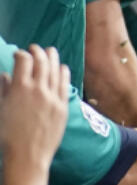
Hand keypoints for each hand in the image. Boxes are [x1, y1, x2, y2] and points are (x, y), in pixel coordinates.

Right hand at [0, 46, 69, 179]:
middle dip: (37, 51)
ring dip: (52, 57)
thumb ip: (3, 89)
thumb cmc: (8, 135)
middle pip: (41, 61)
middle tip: (34, 48)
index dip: (21, 54)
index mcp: (20, 89)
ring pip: (55, 70)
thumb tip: (4, 74)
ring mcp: (53, 97)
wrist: (27, 155)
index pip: (24, 61)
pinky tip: (62, 67)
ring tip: (50, 51)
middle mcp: (38, 89)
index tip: (19, 54)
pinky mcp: (63, 105)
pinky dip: (64, 72)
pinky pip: (65, 84)